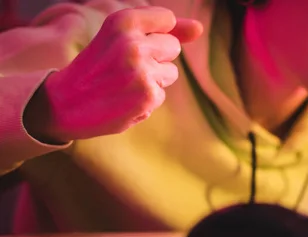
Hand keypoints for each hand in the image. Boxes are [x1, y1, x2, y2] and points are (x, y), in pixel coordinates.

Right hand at [25, 6, 202, 142]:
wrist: (64, 103)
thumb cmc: (97, 67)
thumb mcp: (120, 37)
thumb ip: (162, 29)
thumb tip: (199, 28)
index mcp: (122, 21)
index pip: (167, 19)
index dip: (153, 34)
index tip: (131, 43)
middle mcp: (133, 43)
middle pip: (172, 47)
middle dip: (156, 58)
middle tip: (124, 67)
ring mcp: (142, 71)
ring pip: (171, 72)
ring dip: (154, 80)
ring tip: (124, 84)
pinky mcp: (149, 96)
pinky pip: (162, 94)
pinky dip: (146, 100)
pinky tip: (124, 100)